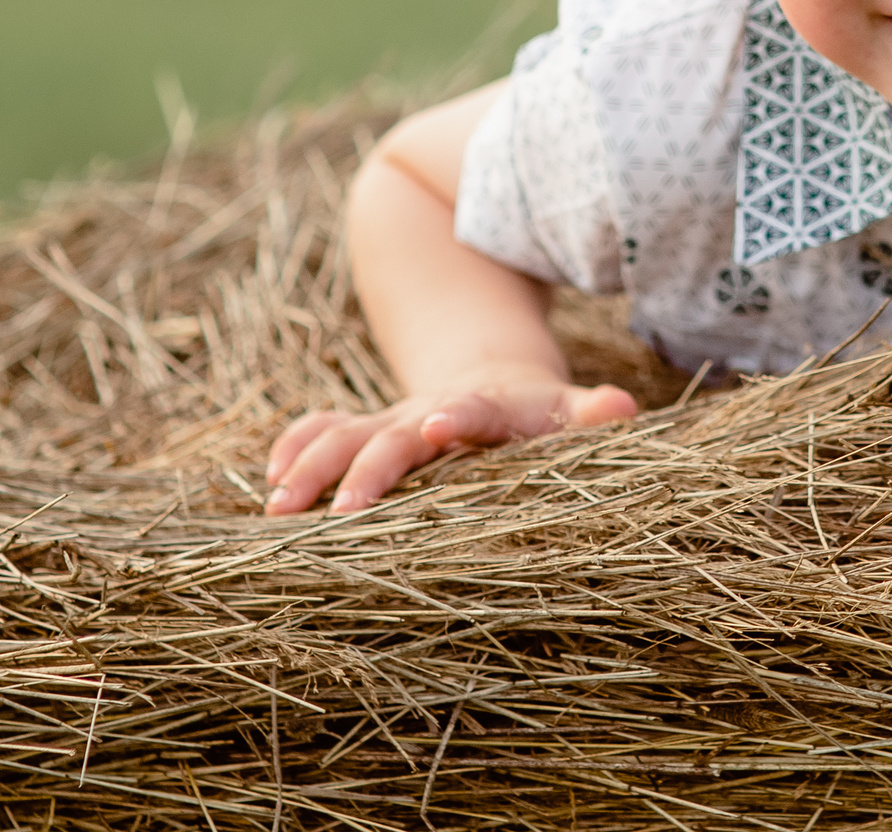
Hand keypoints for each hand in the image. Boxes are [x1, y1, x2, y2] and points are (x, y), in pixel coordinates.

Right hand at [263, 366, 636, 514]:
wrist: (494, 378)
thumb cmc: (539, 414)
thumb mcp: (569, 413)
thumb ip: (592, 414)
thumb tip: (622, 408)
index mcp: (485, 409)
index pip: (472, 411)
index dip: (456, 416)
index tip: (435, 425)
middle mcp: (428, 412)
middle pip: (391, 435)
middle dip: (365, 469)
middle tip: (340, 513)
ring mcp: (391, 419)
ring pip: (342, 434)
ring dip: (310, 465)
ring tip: (279, 506)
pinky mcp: (364, 427)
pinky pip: (321, 427)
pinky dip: (294, 445)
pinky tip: (269, 477)